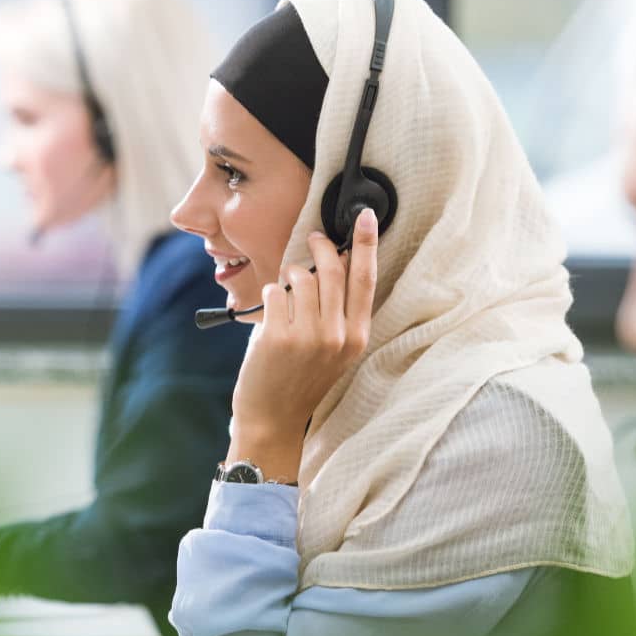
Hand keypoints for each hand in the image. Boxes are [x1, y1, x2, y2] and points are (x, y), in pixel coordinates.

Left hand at [225, 208, 378, 482]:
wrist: (273, 418)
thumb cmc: (301, 380)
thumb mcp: (335, 351)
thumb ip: (339, 313)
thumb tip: (333, 262)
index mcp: (357, 338)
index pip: (366, 280)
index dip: (365, 245)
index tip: (364, 217)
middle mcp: (337, 336)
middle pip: (332, 271)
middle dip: (320, 247)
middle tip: (313, 239)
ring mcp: (307, 337)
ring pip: (300, 278)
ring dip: (289, 273)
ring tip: (285, 285)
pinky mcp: (277, 337)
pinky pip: (274, 293)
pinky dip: (270, 292)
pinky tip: (271, 309)